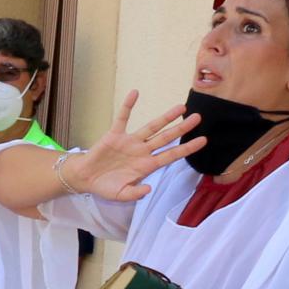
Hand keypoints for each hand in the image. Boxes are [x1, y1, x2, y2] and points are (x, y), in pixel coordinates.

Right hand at [60, 91, 202, 201]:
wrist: (86, 178)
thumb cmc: (106, 186)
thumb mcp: (121, 195)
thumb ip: (135, 194)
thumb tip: (148, 189)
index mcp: (146, 165)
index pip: (171, 155)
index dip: (187, 148)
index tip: (203, 141)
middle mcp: (142, 151)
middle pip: (166, 138)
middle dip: (182, 128)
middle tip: (197, 118)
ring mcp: (130, 142)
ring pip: (151, 127)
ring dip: (165, 117)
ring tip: (180, 107)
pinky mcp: (115, 135)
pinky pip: (123, 118)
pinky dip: (128, 106)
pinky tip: (135, 93)